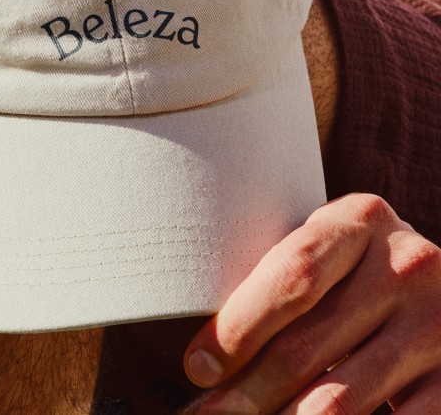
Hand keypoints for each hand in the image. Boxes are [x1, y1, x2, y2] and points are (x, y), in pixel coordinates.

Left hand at [182, 193, 440, 413]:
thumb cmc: (363, 271)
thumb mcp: (336, 251)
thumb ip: (289, 279)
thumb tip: (209, 352)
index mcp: (362, 219)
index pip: (292, 276)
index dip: (240, 326)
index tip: (198, 367)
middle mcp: (406, 263)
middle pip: (305, 345)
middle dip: (247, 390)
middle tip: (210, 413)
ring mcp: (437, 321)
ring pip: (337, 400)